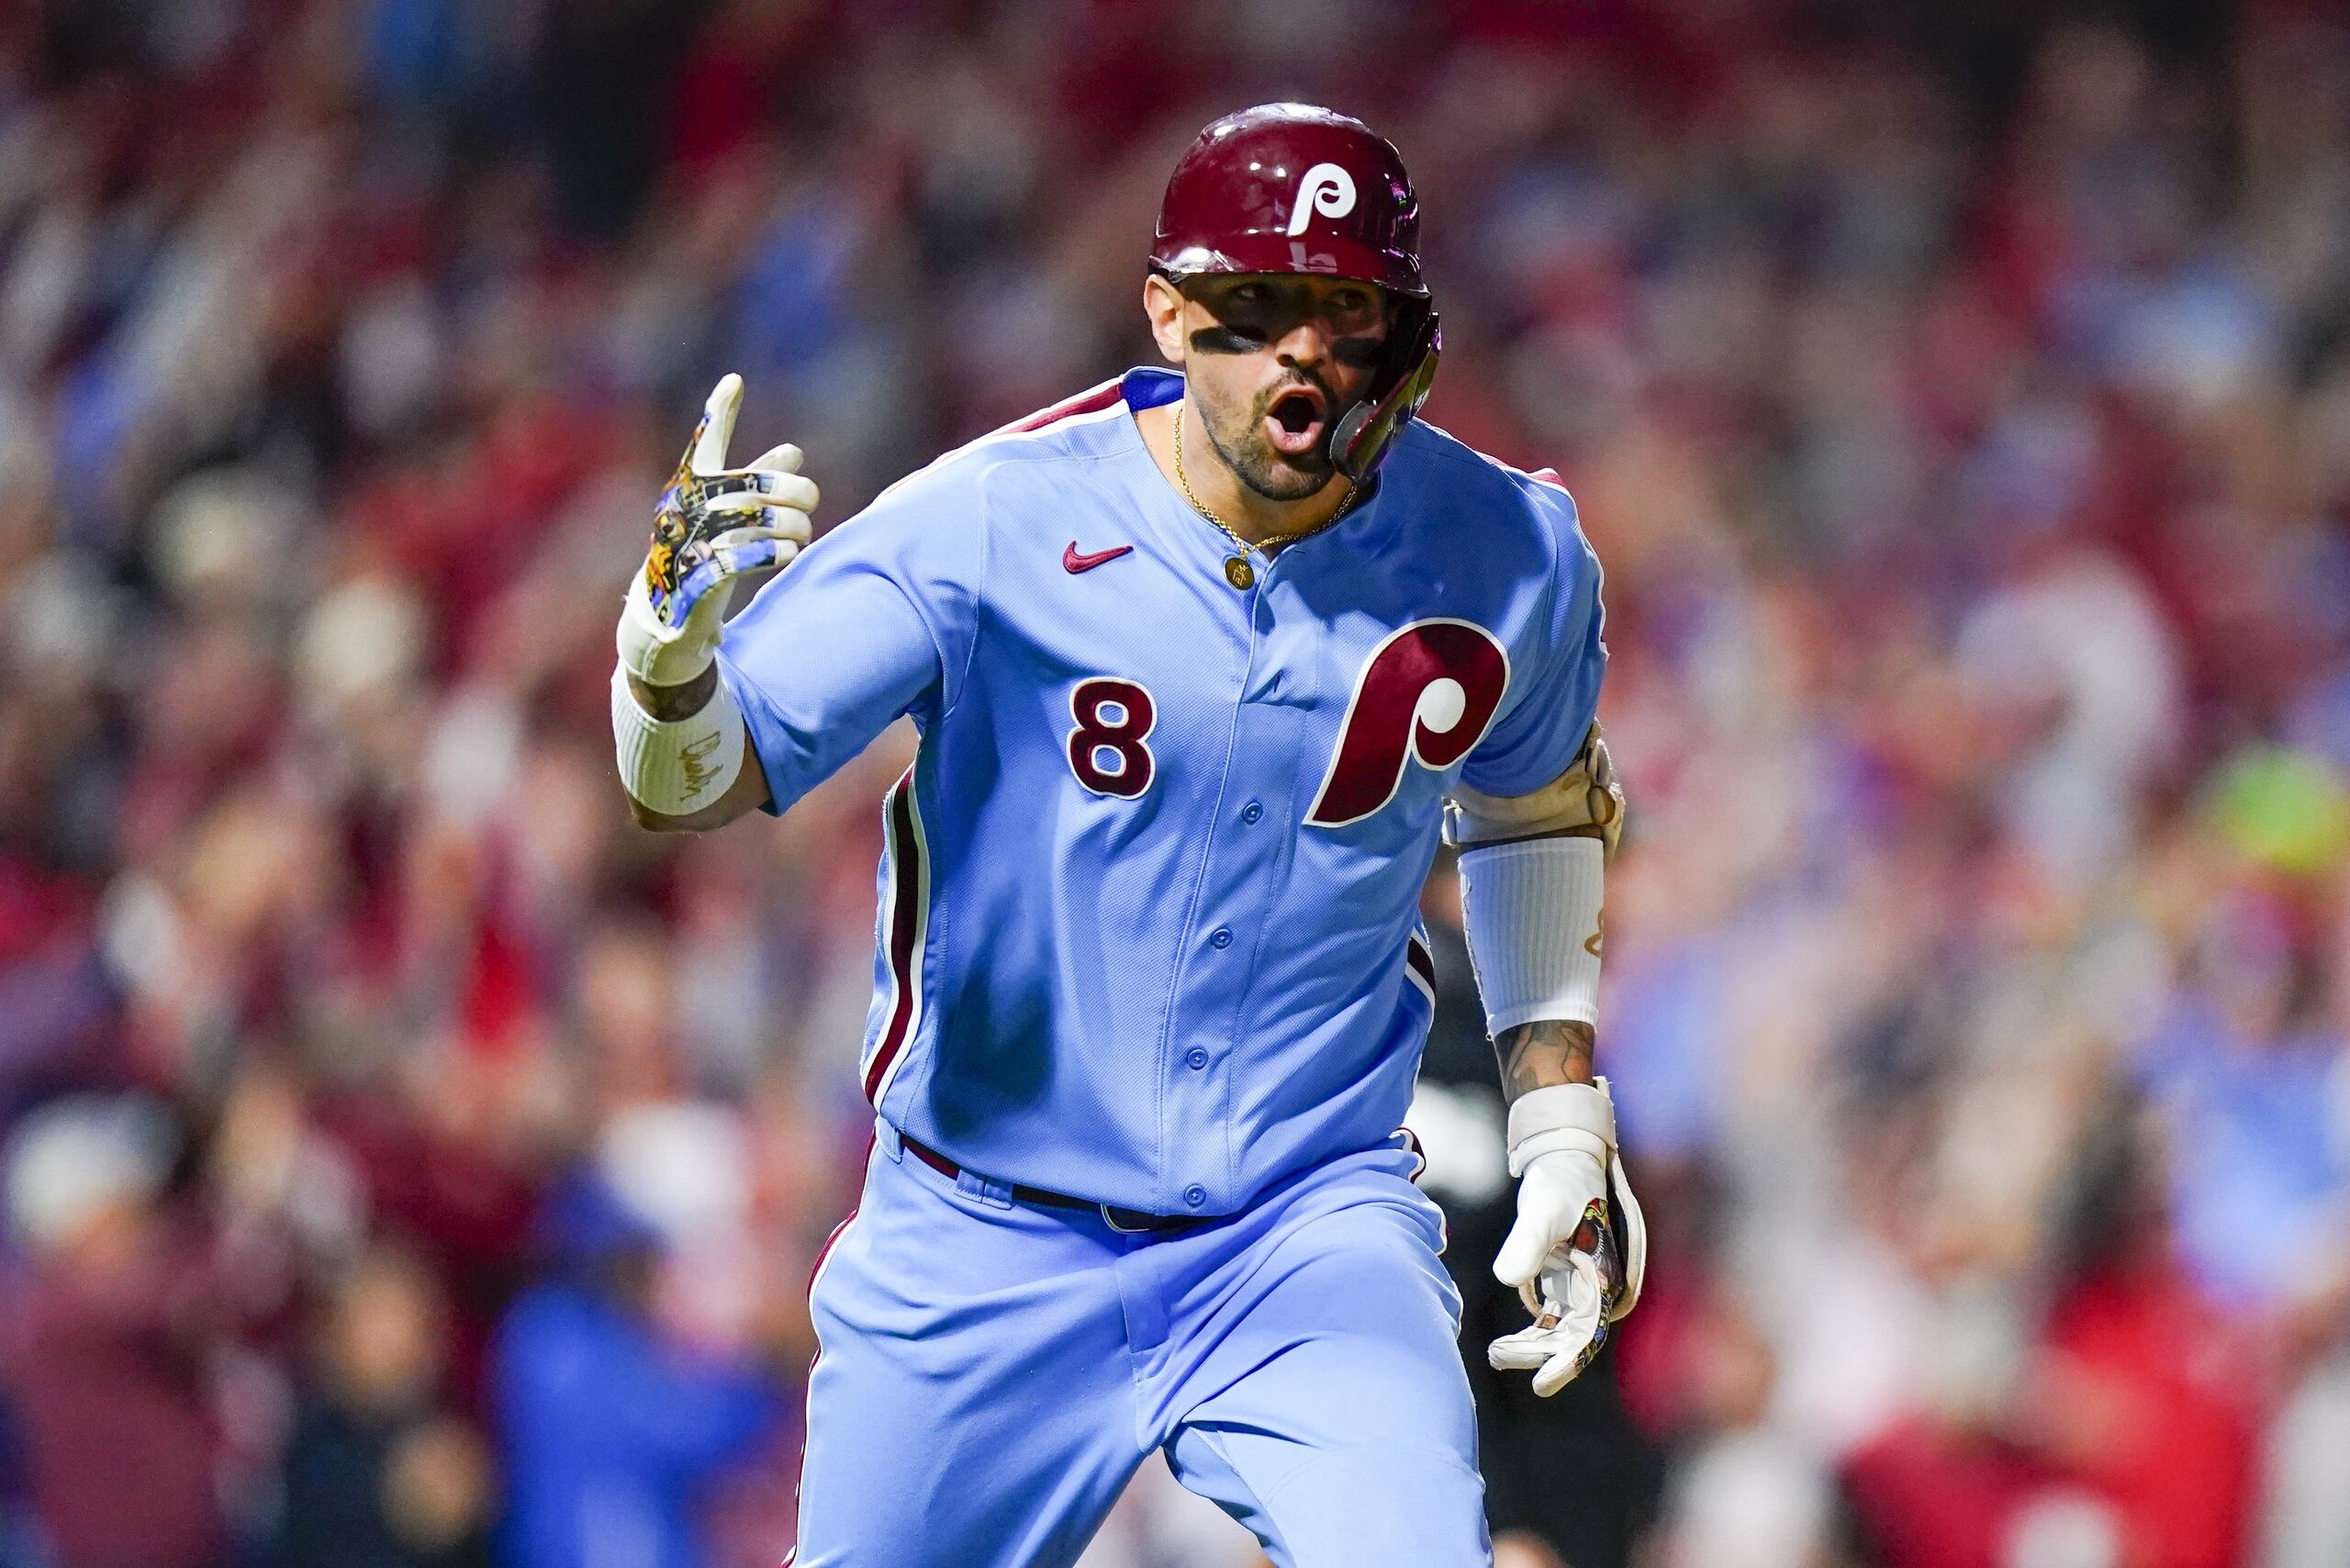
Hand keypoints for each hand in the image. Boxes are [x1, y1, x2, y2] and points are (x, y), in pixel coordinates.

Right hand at [618, 374, 817, 686]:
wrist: (668, 618)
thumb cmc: (702, 555)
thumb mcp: (728, 517)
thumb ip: (756, 483)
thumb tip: (794, 450)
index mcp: (688, 488)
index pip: (704, 445)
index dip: (718, 415)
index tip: (735, 382)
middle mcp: (682, 511)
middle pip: (747, 484)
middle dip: (789, 488)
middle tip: (811, 498)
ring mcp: (687, 544)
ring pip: (752, 520)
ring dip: (790, 524)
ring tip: (803, 532)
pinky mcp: (697, 581)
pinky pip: (742, 559)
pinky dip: (773, 552)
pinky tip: (789, 551)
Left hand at [1487, 1079, 1644, 1395]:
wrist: (1564, 1161)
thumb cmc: (1561, 1182)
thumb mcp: (1542, 1210)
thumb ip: (1527, 1242)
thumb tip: (1508, 1279)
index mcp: (1603, 1278)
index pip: (1587, 1331)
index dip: (1566, 1360)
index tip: (1541, 1383)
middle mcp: (1597, 1288)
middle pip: (1571, 1337)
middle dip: (1540, 1355)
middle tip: (1500, 1356)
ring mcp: (1581, 1285)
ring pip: (1559, 1330)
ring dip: (1532, 1346)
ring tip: (1497, 1352)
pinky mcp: (1564, 1280)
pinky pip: (1550, 1317)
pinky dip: (1531, 1331)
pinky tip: (1505, 1342)